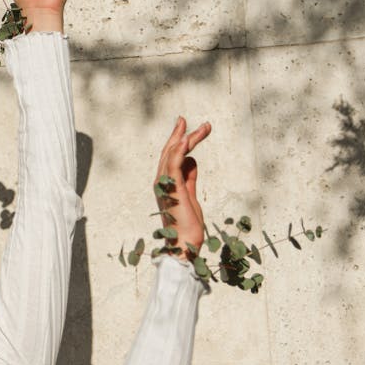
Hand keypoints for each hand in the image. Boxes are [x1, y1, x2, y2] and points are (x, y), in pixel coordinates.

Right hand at [154, 117, 211, 254]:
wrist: (184, 245)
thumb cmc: (187, 225)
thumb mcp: (191, 196)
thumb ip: (190, 178)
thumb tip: (192, 160)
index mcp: (166, 183)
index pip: (171, 157)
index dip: (178, 141)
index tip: (187, 129)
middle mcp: (162, 182)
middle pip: (170, 151)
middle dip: (180, 134)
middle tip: (185, 119)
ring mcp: (165, 185)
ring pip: (172, 154)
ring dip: (186, 138)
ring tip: (202, 128)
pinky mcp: (173, 189)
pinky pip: (174, 165)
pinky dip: (179, 150)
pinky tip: (187, 138)